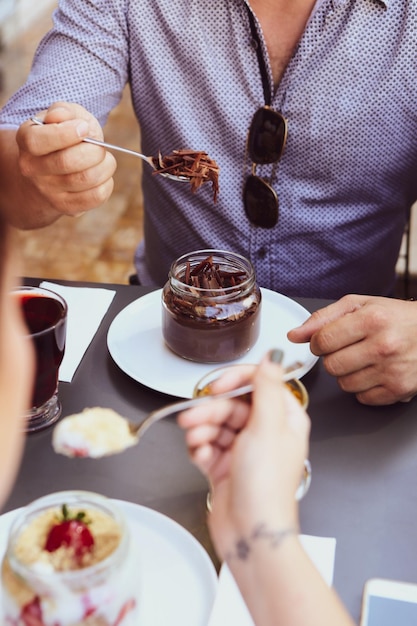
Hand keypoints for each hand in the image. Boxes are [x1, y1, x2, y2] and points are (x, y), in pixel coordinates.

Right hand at [16, 102, 115, 216]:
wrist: (54, 170)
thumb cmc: (63, 137)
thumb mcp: (63, 116)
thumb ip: (63, 111)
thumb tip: (59, 117)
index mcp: (26, 140)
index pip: (39, 141)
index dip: (68, 133)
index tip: (84, 128)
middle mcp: (32, 169)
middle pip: (67, 162)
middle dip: (94, 150)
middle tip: (100, 146)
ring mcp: (48, 191)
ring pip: (84, 179)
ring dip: (105, 166)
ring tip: (105, 159)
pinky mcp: (66, 207)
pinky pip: (94, 197)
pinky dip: (107, 184)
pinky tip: (104, 176)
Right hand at [177, 353, 309, 560]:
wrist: (251, 533)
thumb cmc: (267, 486)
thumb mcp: (267, 427)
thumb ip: (267, 387)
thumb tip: (274, 355)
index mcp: (283, 418)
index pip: (258, 384)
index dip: (235, 381)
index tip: (216, 386)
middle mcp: (264, 431)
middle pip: (230, 405)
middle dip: (209, 411)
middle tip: (193, 419)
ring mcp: (244, 449)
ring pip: (215, 425)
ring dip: (201, 431)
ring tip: (197, 443)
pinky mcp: (226, 466)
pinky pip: (207, 446)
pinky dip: (200, 450)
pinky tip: (200, 459)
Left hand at [288, 294, 416, 404]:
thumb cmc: (397, 317)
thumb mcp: (360, 305)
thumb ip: (323, 318)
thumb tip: (295, 335)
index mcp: (371, 319)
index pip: (323, 340)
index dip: (318, 343)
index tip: (326, 341)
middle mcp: (383, 345)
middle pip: (331, 365)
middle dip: (333, 358)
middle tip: (349, 349)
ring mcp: (392, 370)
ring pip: (344, 384)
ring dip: (348, 374)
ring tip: (364, 360)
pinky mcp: (398, 390)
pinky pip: (362, 398)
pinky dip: (364, 388)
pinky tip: (375, 372)